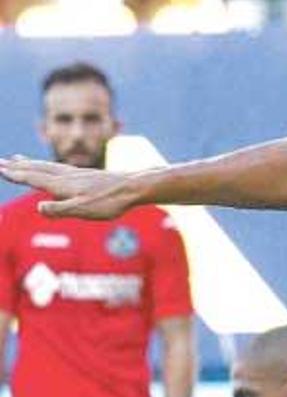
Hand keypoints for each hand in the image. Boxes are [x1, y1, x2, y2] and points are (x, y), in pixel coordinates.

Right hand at [0, 156, 135, 219]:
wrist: (134, 187)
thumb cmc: (110, 202)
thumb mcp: (84, 210)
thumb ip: (60, 209)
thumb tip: (39, 207)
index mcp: (62, 184)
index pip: (33, 178)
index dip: (15, 175)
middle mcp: (66, 176)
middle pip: (36, 169)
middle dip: (16, 166)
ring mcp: (76, 174)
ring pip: (46, 166)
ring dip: (29, 163)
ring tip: (17, 158)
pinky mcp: (86, 175)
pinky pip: (58, 168)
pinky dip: (47, 165)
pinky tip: (50, 169)